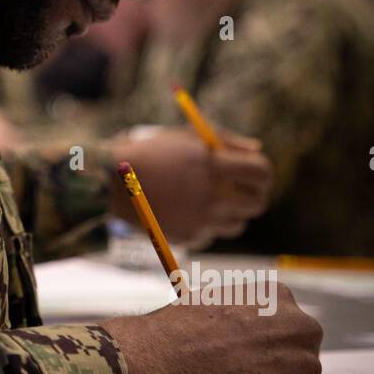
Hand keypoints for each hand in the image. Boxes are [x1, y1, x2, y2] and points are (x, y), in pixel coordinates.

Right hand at [102, 282, 321, 373]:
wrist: (157, 371)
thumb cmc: (170, 338)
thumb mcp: (208, 304)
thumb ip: (237, 317)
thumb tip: (238, 334)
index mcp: (278, 296)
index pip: (283, 325)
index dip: (260, 345)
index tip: (241, 357)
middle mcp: (301, 327)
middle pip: (296, 355)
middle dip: (274, 370)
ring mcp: (306, 368)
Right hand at [109, 125, 272, 244]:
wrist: (111, 181)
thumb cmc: (152, 151)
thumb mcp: (187, 136)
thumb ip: (226, 140)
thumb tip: (256, 148)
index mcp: (214, 165)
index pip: (262, 173)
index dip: (262, 172)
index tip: (254, 172)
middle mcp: (213, 195)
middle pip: (257, 203)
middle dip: (252, 195)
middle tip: (239, 190)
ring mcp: (202, 220)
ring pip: (238, 223)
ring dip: (230, 212)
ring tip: (208, 200)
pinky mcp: (189, 237)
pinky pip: (212, 234)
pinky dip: (205, 225)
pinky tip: (185, 211)